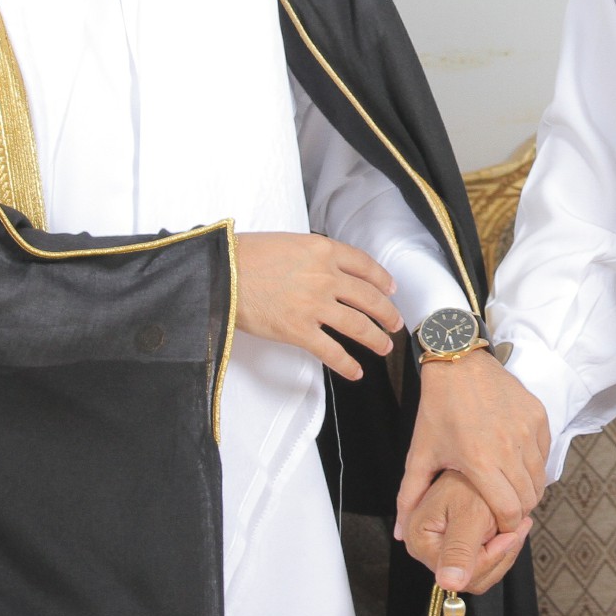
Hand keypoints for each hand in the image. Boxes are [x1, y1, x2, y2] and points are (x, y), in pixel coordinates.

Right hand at [232, 233, 401, 380]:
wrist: (220, 273)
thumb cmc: (247, 255)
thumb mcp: (289, 243)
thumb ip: (313, 256)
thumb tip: (327, 270)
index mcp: (323, 250)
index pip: (365, 265)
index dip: (382, 280)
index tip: (391, 290)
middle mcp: (325, 277)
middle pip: (369, 297)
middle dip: (387, 313)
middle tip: (395, 323)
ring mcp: (314, 305)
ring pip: (358, 325)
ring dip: (375, 338)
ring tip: (384, 347)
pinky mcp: (298, 330)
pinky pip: (332, 351)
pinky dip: (347, 364)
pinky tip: (356, 372)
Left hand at [397, 348, 550, 536]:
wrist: (458, 362)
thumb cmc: (437, 409)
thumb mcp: (420, 454)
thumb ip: (409, 497)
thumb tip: (401, 536)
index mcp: (480, 461)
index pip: (509, 512)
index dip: (505, 525)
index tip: (496, 525)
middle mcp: (509, 446)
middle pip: (529, 499)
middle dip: (518, 511)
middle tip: (503, 509)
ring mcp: (528, 429)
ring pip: (540, 478)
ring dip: (528, 489)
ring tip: (509, 487)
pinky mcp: (538, 415)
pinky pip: (544, 454)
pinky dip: (534, 465)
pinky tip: (515, 462)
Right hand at [401, 470, 530, 594]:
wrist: (474, 461)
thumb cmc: (467, 480)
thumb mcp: (468, 515)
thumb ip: (460, 550)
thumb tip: (450, 584)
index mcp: (419, 542)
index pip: (460, 573)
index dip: (491, 556)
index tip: (509, 535)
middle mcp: (426, 550)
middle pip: (471, 577)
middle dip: (500, 554)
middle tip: (518, 527)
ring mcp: (442, 551)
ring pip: (482, 572)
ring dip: (505, 550)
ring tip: (517, 525)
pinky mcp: (457, 548)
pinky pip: (484, 563)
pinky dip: (502, 547)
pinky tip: (511, 528)